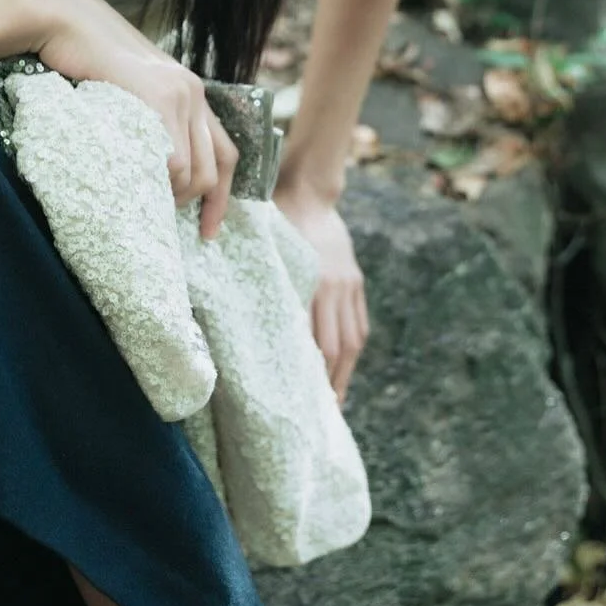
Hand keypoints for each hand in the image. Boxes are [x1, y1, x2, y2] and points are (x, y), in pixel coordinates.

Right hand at [31, 0, 238, 239]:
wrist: (65, 21)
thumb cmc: (85, 58)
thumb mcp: (128, 92)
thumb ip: (146, 119)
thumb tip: (147, 167)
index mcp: (191, 92)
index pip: (225, 153)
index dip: (222, 197)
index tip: (209, 230)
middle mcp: (193, 92)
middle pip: (213, 169)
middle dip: (198, 206)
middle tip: (168, 225)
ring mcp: (179, 94)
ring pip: (192, 171)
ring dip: (171, 196)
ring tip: (143, 203)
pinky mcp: (158, 98)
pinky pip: (171, 158)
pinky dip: (159, 181)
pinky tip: (137, 185)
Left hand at [272, 180, 367, 406]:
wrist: (309, 192)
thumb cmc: (274, 223)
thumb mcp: (266, 254)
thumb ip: (264, 287)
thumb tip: (247, 329)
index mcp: (309, 282)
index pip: (312, 340)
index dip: (309, 373)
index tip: (301, 399)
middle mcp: (333, 287)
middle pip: (337, 347)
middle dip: (330, 383)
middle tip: (320, 413)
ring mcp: (348, 285)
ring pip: (353, 339)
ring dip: (345, 373)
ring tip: (335, 401)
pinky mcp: (355, 281)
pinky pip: (359, 324)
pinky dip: (353, 350)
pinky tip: (344, 369)